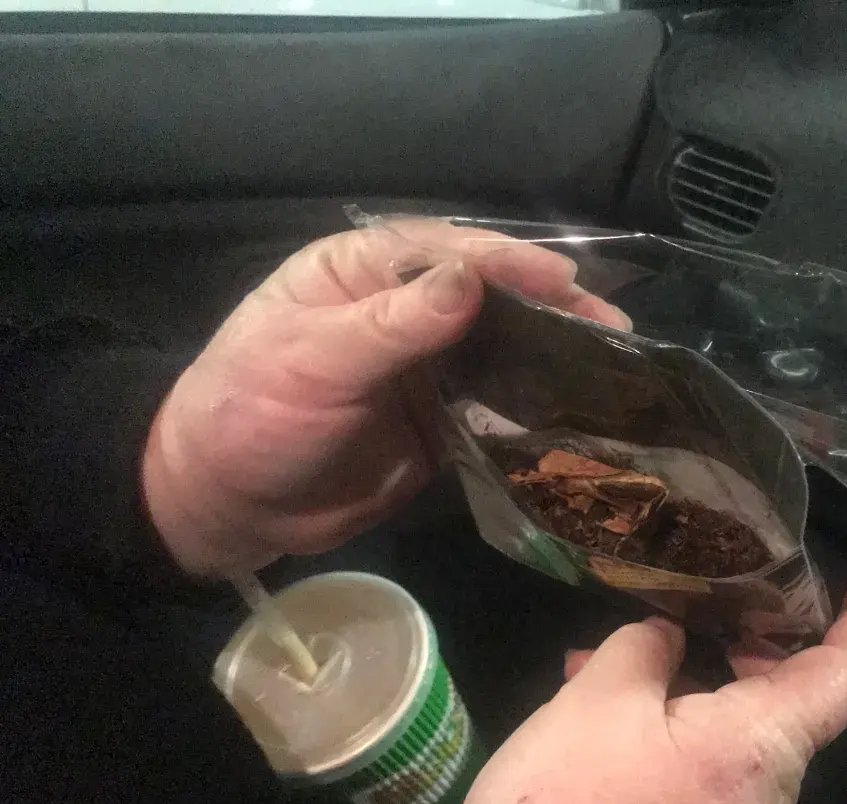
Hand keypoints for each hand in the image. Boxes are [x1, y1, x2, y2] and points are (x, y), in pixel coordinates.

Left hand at [142, 220, 629, 576]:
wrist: (226, 506)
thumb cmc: (250, 415)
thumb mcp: (313, 359)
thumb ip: (394, 322)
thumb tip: (471, 280)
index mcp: (364, 273)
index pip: (449, 253)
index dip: (512, 264)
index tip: (569, 283)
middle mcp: (404, 312)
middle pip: (492, 299)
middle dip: (553, 311)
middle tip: (617, 331)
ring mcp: (427, 371)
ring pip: (503, 353)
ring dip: (555, 360)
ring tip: (619, 372)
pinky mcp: (441, 425)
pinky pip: (497, 411)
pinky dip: (536, 413)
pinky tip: (580, 419)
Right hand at [444, 571, 846, 803]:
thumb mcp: (597, 700)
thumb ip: (644, 649)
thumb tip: (667, 640)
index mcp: (762, 748)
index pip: (846, 675)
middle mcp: (766, 799)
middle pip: (784, 707)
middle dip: (750, 647)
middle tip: (714, 602)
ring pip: (730, 741)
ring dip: (686, 691)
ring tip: (610, 658)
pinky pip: (700, 780)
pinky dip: (667, 735)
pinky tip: (597, 720)